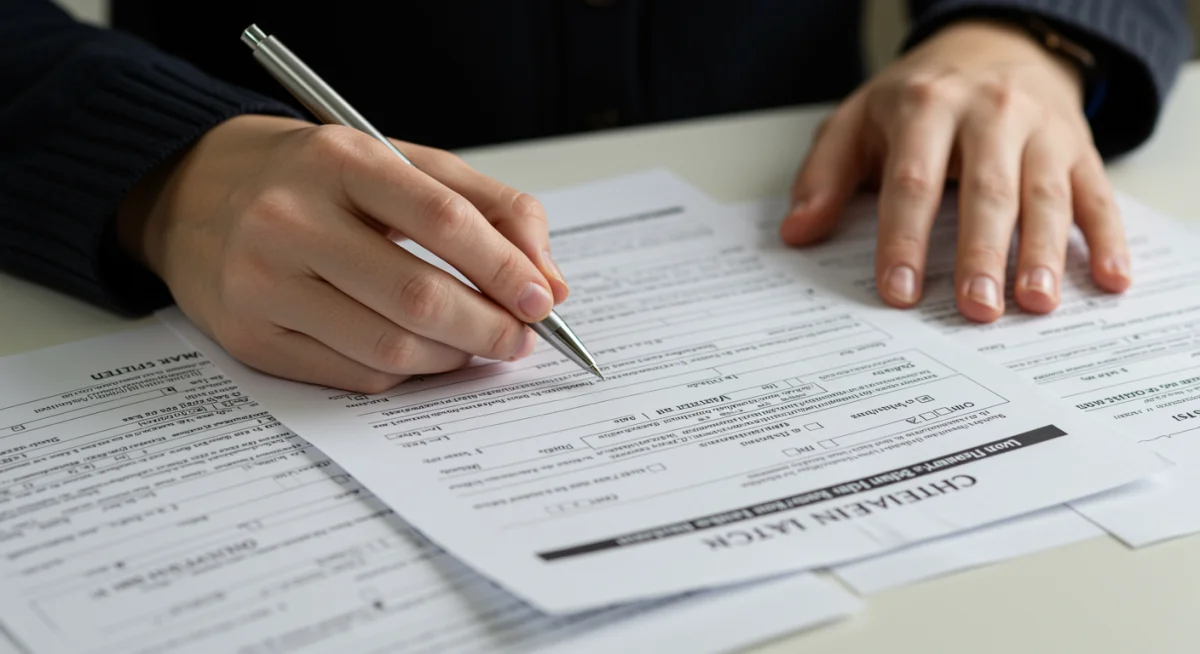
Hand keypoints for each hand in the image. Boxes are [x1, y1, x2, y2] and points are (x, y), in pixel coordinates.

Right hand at [117, 115, 566, 392]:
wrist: (191, 190)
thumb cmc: (313, 178)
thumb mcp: (399, 164)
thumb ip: (486, 209)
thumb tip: (547, 282)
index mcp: (339, 161)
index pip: (443, 221)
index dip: (504, 268)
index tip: (541, 300)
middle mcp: (290, 220)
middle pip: (417, 296)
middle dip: (487, 328)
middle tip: (520, 338)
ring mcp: (262, 283)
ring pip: (388, 348)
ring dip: (452, 358)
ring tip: (476, 346)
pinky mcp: (249, 337)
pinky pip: (353, 376)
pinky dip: (406, 373)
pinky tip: (422, 354)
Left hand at [781, 19, 1129, 320]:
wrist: (994, 45)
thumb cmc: (917, 97)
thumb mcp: (857, 120)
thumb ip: (824, 175)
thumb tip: (796, 233)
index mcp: (925, 109)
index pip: (912, 182)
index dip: (904, 240)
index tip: (899, 292)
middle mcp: (989, 114)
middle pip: (986, 192)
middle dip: (980, 254)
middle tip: (976, 310)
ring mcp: (1040, 130)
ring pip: (1045, 195)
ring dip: (1043, 253)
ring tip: (1035, 304)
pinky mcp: (1080, 146)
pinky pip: (1097, 194)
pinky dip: (1108, 238)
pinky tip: (1109, 279)